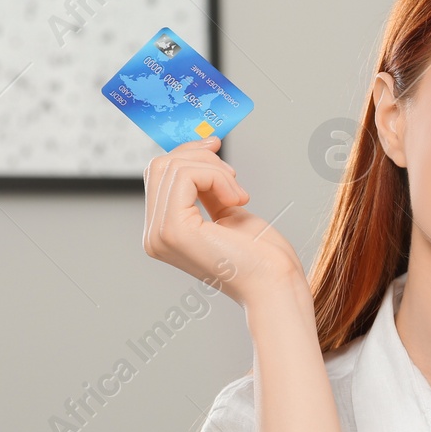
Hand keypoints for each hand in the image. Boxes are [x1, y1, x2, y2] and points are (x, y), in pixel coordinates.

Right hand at [141, 136, 300, 305]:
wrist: (276, 284)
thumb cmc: (262, 256)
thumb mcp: (227, 211)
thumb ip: (206, 189)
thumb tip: (199, 153)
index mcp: (163, 233)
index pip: (158, 176)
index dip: (187, 153)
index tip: (216, 147)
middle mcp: (155, 236)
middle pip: (160, 166)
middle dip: (202, 159)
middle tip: (233, 177)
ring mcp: (160, 235)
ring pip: (172, 167)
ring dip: (215, 170)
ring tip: (238, 195)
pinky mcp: (173, 230)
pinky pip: (185, 176)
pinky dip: (216, 177)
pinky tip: (236, 200)